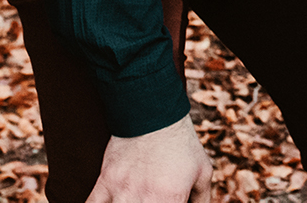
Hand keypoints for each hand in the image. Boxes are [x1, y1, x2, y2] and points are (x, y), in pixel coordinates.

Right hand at [84, 115, 211, 202]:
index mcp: (170, 200)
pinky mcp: (104, 182)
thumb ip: (201, 200)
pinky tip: (111, 201)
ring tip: (134, 198)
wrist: (154, 113)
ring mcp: (121, 192)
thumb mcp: (202, 171)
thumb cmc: (181, 144)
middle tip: (151, 197)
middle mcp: (143, 200)